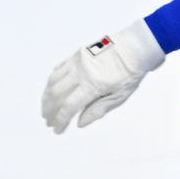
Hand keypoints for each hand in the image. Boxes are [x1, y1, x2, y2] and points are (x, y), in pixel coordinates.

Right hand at [42, 18, 164, 132]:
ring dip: (47, 96)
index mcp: (92, 85)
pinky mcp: (76, 55)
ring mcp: (76, 61)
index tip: (57, 130)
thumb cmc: (129, 75)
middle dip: (50, 110)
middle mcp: (80, 72)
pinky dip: (52, 81)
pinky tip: (51, 90)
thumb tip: (79, 123)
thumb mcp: (118, 97)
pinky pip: (59, 69)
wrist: (133, 48)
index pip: (69, 106)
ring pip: (54, 80)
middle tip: (48, 121)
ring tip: (46, 108)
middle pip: (56, 94)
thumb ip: (98, 110)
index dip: (61, 120)